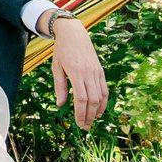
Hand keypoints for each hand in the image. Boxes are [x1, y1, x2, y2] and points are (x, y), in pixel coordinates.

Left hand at [46, 13, 108, 129]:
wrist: (74, 34)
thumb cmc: (62, 51)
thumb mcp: (56, 67)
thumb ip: (59, 87)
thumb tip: (60, 105)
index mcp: (76, 72)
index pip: (81, 98)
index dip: (80, 113)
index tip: (78, 124)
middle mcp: (89, 73)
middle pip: (92, 100)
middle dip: (89, 116)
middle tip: (85, 127)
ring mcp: (96, 72)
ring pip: (101, 96)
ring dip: (97, 111)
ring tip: (91, 121)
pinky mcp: (100, 71)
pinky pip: (104, 89)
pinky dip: (103, 101)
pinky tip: (99, 110)